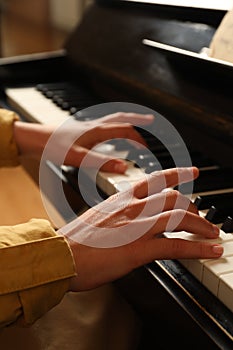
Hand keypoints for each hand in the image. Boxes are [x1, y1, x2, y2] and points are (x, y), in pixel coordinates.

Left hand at [14, 112, 153, 172]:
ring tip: (132, 125)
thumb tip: (124, 166)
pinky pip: (101, 125)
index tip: (146, 148)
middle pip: (121, 117)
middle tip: (149, 119)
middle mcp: (93, 125)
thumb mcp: (79, 157)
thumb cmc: (52, 146)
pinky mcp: (79, 131)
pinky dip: (111, 127)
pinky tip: (106, 135)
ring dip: (125, 121)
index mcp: (97, 130)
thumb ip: (102, 163)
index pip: (125, 130)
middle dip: (137, 118)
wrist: (33, 139)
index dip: (138, 139)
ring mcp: (86, 127)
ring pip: (111, 120)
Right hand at [58, 167, 222, 291]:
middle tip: (203, 218)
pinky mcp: (137, 249)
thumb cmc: (74, 241)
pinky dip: (197, 248)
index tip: (192, 172)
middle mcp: (132, 208)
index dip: (177, 174)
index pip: (155, 180)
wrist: (59, 256)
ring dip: (202, 226)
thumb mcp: (98, 218)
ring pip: (179, 218)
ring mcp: (136, 227)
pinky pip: (175, 246)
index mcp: (121, 199)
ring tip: (214, 234)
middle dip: (194, 207)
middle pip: (173, 199)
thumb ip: (118, 215)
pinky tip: (209, 251)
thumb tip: (129, 220)